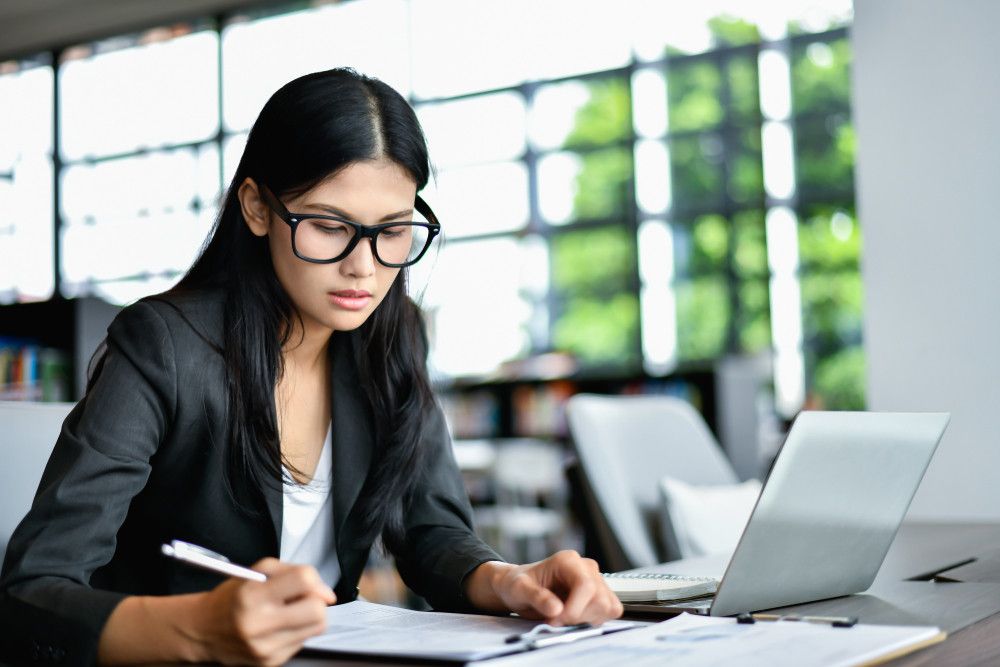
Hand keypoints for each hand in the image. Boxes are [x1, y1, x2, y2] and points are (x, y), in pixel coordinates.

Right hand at [192, 558, 335, 665]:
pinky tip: (280, 626)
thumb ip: (293, 572)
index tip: (311, 584)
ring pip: (316, 628)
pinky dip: (297, 631)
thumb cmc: (232, 598)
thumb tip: (325, 592)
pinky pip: (302, 642)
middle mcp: (258, 624)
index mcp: (252, 595)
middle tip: (302, 599)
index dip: (315, 581)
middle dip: (316, 601)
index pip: (304, 581)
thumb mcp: (257, 572)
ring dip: (310, 617)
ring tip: (290, 612)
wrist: (203, 631)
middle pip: (316, 611)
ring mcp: (265, 647)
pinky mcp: (270, 662)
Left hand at [468, 551, 622, 626]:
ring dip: (587, 619)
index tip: (556, 620)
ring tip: (565, 618)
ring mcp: (595, 580)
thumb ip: (536, 597)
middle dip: (578, 616)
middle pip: (600, 599)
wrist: (521, 587)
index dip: (575, 608)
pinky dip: (595, 620)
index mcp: (567, 561)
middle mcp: (585, 567)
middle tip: (556, 620)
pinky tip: (576, 619)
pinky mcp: (599, 594)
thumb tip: (556, 609)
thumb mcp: (519, 589)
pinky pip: (611, 610)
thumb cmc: (519, 584)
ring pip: (608, 606)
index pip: (586, 585)